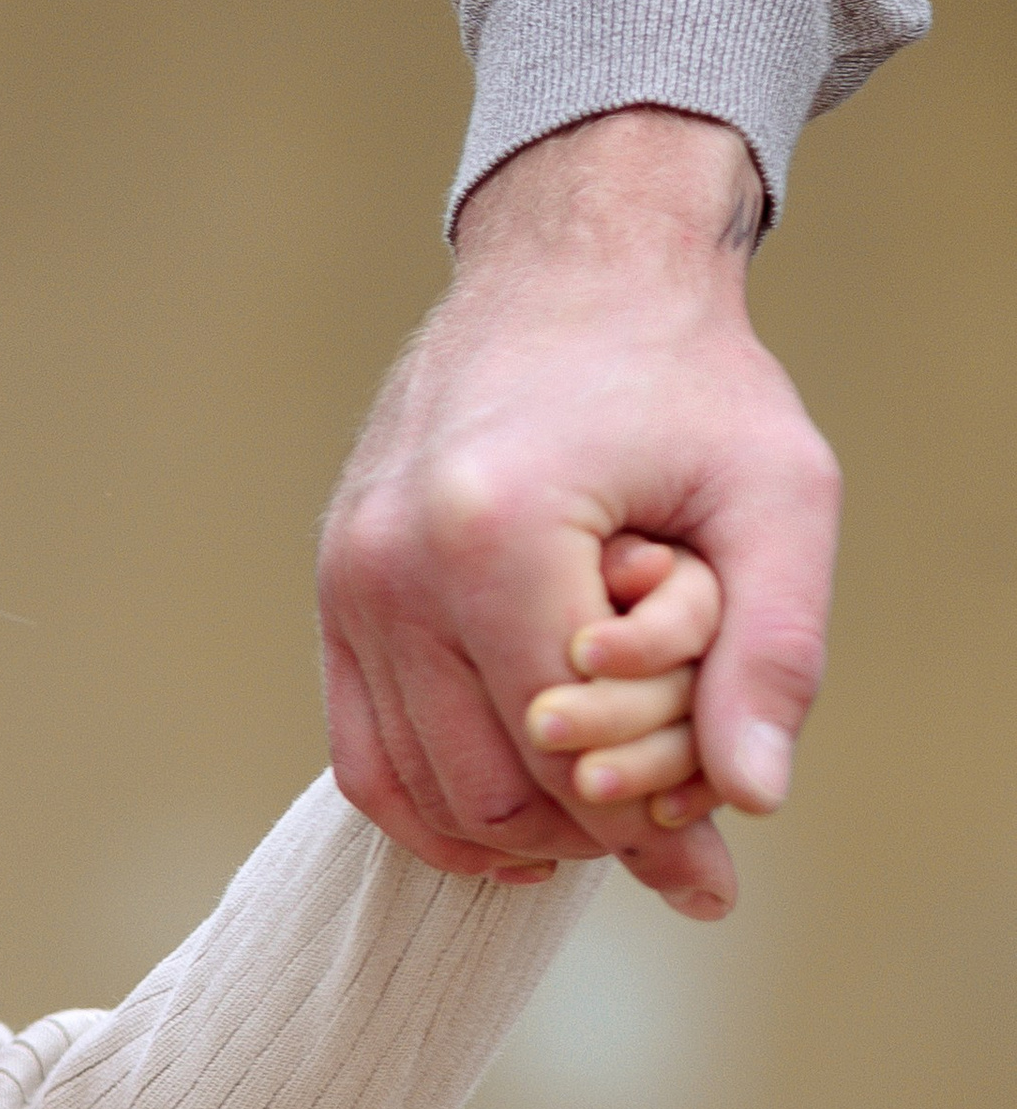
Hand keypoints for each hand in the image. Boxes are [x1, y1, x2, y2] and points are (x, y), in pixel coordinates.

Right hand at [318, 108, 840, 922]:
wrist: (570, 264)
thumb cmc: (684, 374)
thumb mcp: (778, 490)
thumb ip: (775, 647)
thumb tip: (753, 798)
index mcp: (495, 531)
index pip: (567, 749)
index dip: (647, 820)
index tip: (708, 843)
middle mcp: (395, 565)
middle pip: (488, 791)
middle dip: (584, 834)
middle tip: (658, 830)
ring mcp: (346, 583)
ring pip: (418, 795)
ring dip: (514, 835)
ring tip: (595, 822)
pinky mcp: (331, 596)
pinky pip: (363, 759)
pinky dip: (435, 813)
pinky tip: (513, 823)